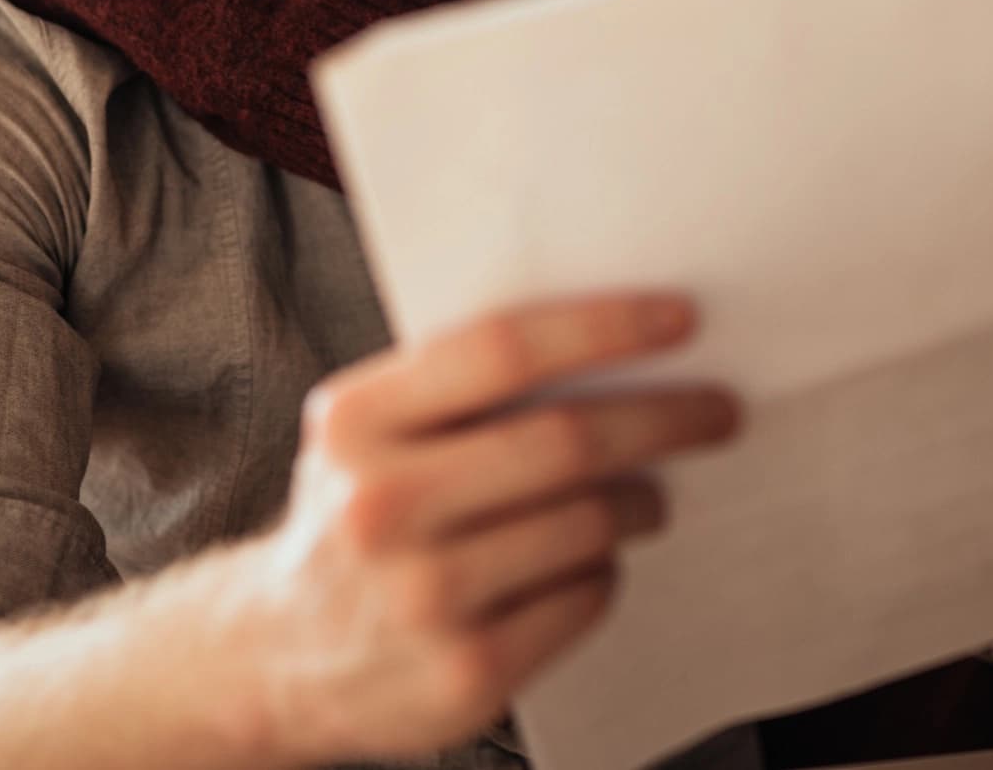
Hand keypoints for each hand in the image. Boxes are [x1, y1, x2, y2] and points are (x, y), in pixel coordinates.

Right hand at [234, 292, 739, 765]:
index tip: (680, 317)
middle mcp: (380, 506)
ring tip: (650, 495)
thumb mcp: (366, 434)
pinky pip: (583, 597)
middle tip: (718, 410)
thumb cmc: (353, 519)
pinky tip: (588, 563)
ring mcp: (422, 597)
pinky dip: (604, 572)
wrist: (275, 655)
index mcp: (355, 422)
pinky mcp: (464, 674)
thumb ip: (455, 388)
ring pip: (587, 522)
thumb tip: (612, 343)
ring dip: (642, 500)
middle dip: (663, 417)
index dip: (603, 327)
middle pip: (564, 441)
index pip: (502, 350)